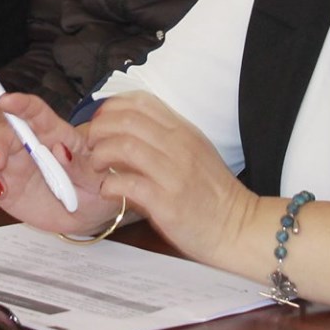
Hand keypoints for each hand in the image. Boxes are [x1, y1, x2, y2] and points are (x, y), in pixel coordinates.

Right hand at [0, 94, 116, 234]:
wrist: (84, 218)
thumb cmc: (94, 191)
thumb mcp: (98, 180)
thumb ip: (80, 166)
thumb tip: (62, 150)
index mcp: (54, 134)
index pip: (36, 112)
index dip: (20, 104)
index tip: (4, 100)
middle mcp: (28, 144)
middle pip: (2, 131)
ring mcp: (11, 164)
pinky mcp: (0, 183)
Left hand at [82, 93, 255, 267]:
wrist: (238, 228)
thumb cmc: (212, 193)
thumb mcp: (194, 152)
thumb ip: (164, 138)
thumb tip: (127, 131)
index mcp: (183, 131)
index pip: (140, 101)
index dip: (111, 107)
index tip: (101, 122)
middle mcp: (179, 146)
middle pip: (126, 120)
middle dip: (99, 129)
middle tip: (91, 145)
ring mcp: (173, 173)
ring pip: (123, 146)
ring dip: (100, 154)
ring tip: (97, 166)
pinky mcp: (167, 203)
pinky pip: (128, 184)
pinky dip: (110, 184)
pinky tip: (108, 190)